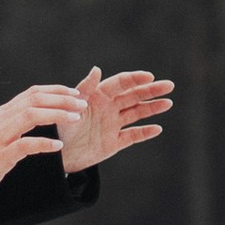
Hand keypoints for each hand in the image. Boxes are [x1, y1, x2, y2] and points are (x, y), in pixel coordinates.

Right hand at [0, 84, 90, 198]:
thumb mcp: (2, 135)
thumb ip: (18, 122)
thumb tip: (41, 113)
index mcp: (4, 113)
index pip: (33, 93)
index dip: (56, 90)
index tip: (76, 94)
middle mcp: (1, 120)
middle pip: (34, 100)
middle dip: (61, 100)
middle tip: (82, 105)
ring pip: (30, 116)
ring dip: (56, 115)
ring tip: (75, 119)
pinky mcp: (0, 156)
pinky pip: (24, 145)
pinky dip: (43, 143)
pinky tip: (58, 145)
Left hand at [57, 67, 172, 174]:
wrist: (55, 155)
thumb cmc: (58, 126)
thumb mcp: (70, 106)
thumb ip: (85, 89)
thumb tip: (97, 69)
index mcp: (98, 96)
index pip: (121, 83)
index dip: (135, 79)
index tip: (150, 76)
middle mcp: (108, 108)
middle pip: (133, 96)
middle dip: (151, 90)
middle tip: (169, 85)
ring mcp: (112, 125)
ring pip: (137, 113)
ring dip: (152, 108)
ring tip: (168, 103)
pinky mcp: (113, 143)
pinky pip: (132, 136)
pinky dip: (145, 133)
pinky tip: (157, 128)